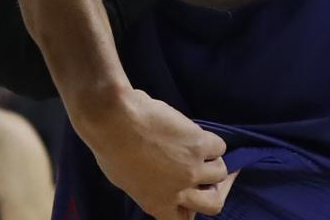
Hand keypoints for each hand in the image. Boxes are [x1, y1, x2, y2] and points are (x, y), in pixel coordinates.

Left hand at [80, 90, 230, 218]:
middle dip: (212, 191)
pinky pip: (219, 147)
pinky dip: (209, 140)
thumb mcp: (125, 179)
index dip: (190, 209)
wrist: (114, 119)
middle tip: (205, 175)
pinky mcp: (199, 146)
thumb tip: (160, 184)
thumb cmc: (109, 146)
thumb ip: (147, 188)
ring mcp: (192, 169)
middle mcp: (178, 192)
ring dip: (211, 160)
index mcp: (157, 203)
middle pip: (213, 204)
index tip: (189, 197)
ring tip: (196, 148)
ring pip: (220, 172)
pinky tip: (194, 132)